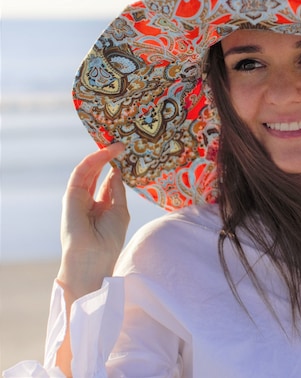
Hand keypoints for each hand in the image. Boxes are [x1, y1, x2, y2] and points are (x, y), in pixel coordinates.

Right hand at [56, 143, 129, 298]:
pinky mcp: (71, 195)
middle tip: (122, 144)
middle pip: (97, 172)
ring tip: (117, 145)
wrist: (93, 259)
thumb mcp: (119, 210)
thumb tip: (117, 170)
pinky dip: (92, 160)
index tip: (127, 154)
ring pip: (89, 169)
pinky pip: (81, 173)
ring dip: (101, 155)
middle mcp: (88, 199)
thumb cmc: (109, 240)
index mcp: (100, 205)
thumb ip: (116, 189)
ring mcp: (78, 197)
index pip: (106, 181)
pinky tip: (105, 152)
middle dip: (108, 157)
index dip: (115, 167)